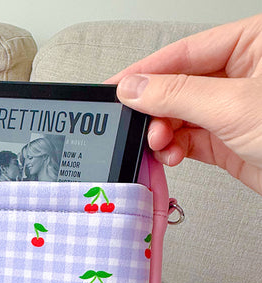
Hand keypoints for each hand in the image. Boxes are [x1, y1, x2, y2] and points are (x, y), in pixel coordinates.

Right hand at [108, 14, 261, 194]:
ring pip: (179, 116)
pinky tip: (171, 155)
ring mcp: (232, 109)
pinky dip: (174, 149)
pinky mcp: (227, 140)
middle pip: (177, 86)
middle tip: (141, 124)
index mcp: (252, 44)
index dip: (146, 71)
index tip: (116, 87)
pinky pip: (187, 140)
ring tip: (162, 144)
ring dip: (163, 133)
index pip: (184, 53)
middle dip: (156, 110)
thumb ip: (178, 95)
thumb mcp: (234, 105)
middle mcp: (240, 75)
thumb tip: (135, 87)